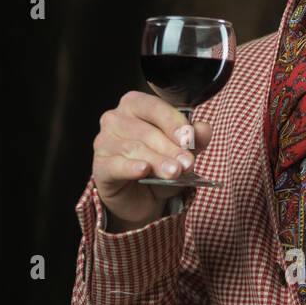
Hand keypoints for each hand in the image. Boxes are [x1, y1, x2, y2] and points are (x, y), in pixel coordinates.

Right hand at [91, 91, 212, 227]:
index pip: (155, 107)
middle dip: (171, 148)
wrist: (140, 199)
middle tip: (188, 163)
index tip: (190, 139)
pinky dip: (131, 167)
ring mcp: (104, 142)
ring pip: (135, 149)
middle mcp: (115, 119)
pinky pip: (116, 165)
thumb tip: (205, 129)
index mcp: (135, 105)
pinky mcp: (101, 166)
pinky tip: (143, 170)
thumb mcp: (180, 153)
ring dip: (158, 161)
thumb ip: (193, 140)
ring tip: (174, 172)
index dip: (174, 122)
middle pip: (147, 131)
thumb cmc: (158, 167)